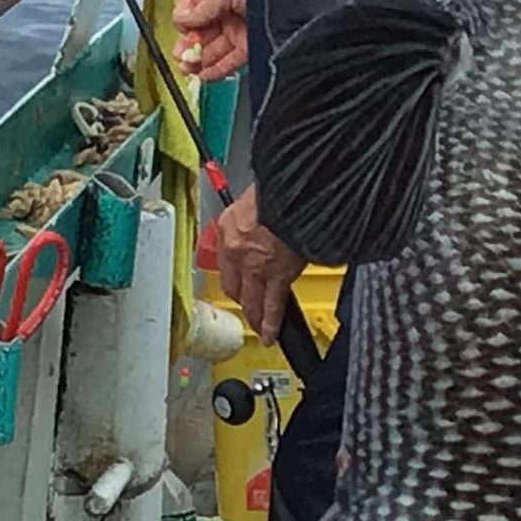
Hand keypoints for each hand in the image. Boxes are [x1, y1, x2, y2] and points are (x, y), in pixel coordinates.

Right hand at [173, 0, 250, 82]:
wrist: (297, 4)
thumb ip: (204, 6)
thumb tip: (182, 18)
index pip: (198, 2)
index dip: (185, 15)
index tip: (178, 26)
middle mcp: (234, 9)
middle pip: (204, 28)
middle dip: (189, 42)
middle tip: (179, 53)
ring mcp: (243, 30)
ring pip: (214, 48)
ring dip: (198, 59)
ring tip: (187, 67)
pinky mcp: (252, 49)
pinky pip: (229, 62)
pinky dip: (215, 70)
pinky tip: (203, 74)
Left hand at [216, 185, 306, 344]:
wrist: (296, 188)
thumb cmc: (282, 186)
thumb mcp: (258, 195)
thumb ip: (257, 213)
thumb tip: (266, 217)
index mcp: (228, 226)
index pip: (224, 259)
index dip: (232, 273)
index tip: (237, 279)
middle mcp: (235, 249)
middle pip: (234, 285)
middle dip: (241, 298)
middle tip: (247, 307)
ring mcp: (255, 266)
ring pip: (251, 299)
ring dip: (254, 316)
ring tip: (259, 329)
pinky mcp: (277, 275)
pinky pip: (272, 305)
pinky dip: (271, 323)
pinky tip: (270, 334)